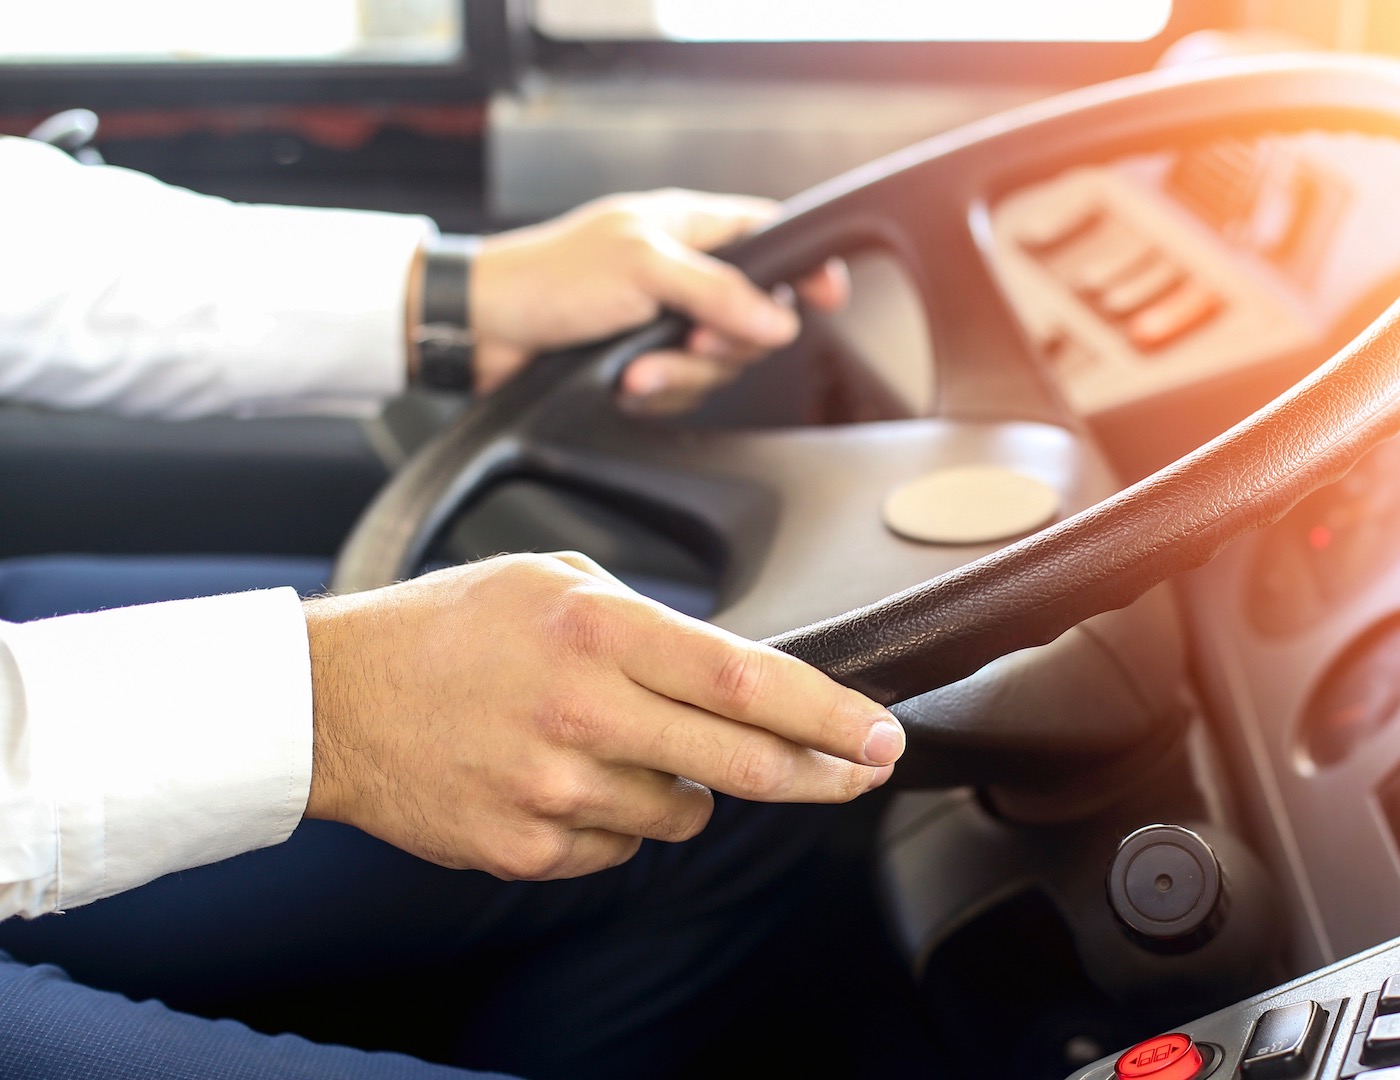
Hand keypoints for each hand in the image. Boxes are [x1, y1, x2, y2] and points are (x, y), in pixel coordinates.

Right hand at [302, 552, 901, 880]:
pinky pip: (621, 848)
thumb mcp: (556, 580)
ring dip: (685, 785)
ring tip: (616, 742)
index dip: (829, 716)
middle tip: (858, 773)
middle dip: (819, 774)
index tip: (880, 736)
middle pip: (743, 763)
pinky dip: (617, 818)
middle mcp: (584, 714)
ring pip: (685, 813)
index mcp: (599, 632)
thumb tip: (737, 670)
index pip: (748, 681)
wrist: (331, 701)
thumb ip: (652, 621)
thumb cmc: (447, 629)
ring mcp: (555, 791)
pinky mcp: (527, 848)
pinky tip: (564, 776)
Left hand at [463, 189, 847, 410]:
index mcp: (691, 227)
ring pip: (718, 362)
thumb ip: (718, 291)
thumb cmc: (548, 278)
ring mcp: (665, 319)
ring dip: (680, 374)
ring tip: (637, 370)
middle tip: (691, 339)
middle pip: (754, 317)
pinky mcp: (645, 361)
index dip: (805, 267)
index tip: (826, 297)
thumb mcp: (643, 269)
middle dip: (723, 342)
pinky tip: (623, 385)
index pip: (772, 237)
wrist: (482, 330)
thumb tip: (780, 319)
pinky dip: (656, 393)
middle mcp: (685, 272)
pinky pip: (683, 390)